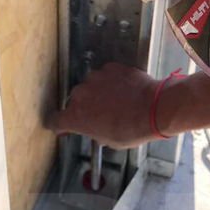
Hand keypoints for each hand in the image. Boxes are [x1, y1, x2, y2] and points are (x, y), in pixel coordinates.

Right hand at [47, 63, 164, 148]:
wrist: (154, 108)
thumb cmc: (133, 129)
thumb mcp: (109, 141)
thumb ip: (94, 132)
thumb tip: (95, 129)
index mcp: (76, 117)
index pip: (55, 120)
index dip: (59, 125)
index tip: (62, 126)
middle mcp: (80, 95)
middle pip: (75, 101)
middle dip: (85, 108)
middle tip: (100, 116)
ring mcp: (95, 79)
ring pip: (91, 86)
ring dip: (98, 93)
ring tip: (116, 102)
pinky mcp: (110, 68)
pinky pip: (106, 76)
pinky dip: (112, 82)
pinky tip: (124, 91)